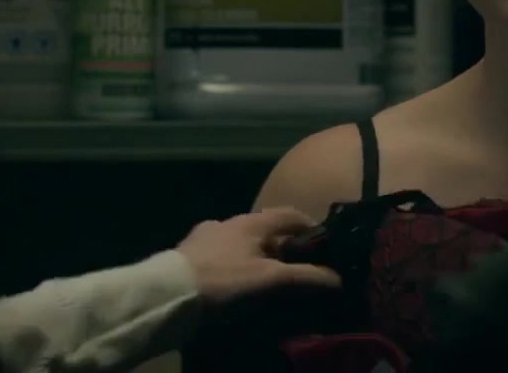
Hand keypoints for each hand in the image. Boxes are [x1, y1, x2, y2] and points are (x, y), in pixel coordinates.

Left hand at [176, 207, 340, 306]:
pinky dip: (234, 264)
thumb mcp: (270, 279)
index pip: (290, 214)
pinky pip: (220, 255)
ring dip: (256, 254)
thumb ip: (306, 276)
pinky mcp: (188, 254)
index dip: (312, 226)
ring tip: (265, 278)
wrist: (168, 294)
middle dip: (283, 245)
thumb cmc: (224, 280)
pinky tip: (233, 282)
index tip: (326, 243)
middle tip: (298, 267)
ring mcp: (204, 236)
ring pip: (240, 242)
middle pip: (265, 228)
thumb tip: (339, 278)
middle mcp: (228, 221)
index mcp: (251, 221)